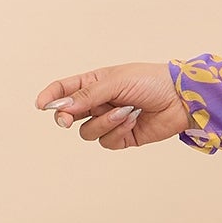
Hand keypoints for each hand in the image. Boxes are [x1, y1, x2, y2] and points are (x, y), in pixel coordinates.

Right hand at [35, 63, 189, 147]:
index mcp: (94, 83)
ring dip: (104, 122)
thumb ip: (88, 95)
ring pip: (87, 131)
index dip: (50, 97)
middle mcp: (99, 103)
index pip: (64, 90)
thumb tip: (62, 107)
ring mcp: (110, 121)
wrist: (181, 98)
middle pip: (69, 115)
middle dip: (66, 117)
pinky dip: (117, 131)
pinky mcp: (123, 137)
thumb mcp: (116, 81)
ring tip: (125, 110)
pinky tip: (133, 120)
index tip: (40, 106)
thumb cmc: (150, 81)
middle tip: (66, 119)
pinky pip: (107, 141)